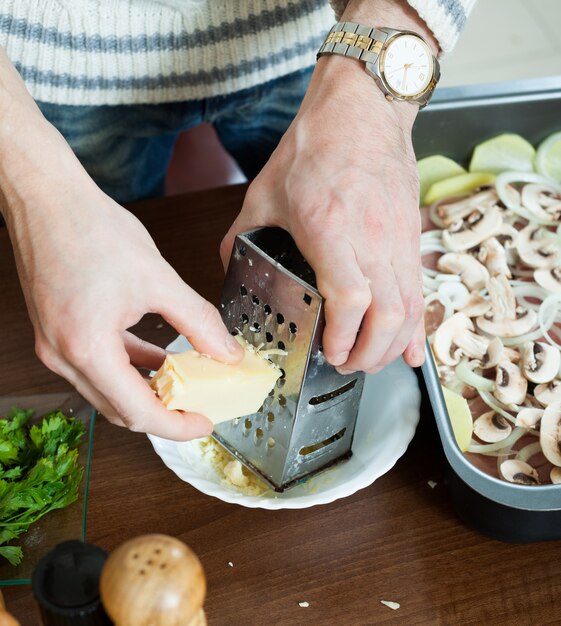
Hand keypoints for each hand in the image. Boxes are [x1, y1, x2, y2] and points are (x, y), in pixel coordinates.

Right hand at [1, 105, 242, 440]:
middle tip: (198, 405)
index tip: (204, 422)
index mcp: (86, 348)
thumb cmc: (91, 229)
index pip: (138, 411)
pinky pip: (97, 365)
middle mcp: (63, 356)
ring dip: (146, 391)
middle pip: (119, 409)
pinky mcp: (56, 332)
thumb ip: (198, 321)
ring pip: (107, 390)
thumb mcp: (158, 279)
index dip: (176, 426)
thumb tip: (225, 351)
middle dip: (163, 413)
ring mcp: (54, 346)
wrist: (48, 198)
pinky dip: (129, 368)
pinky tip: (157, 357)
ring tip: (184, 383)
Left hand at [221, 54, 424, 373]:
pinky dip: (416, 327)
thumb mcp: (264, 193)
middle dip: (368, 354)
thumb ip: (239, 237)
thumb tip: (229, 267)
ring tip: (371, 361)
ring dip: (391, 346)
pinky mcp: (412, 238)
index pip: (350, 299)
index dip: (343, 337)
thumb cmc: (316, 146)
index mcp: (330, 229)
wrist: (363, 110)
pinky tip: (411, 349)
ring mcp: (398, 240)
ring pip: (409, 309)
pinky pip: (420, 292)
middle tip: (346, 366)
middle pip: (387, 315)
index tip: (329, 353)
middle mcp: (372, 239)